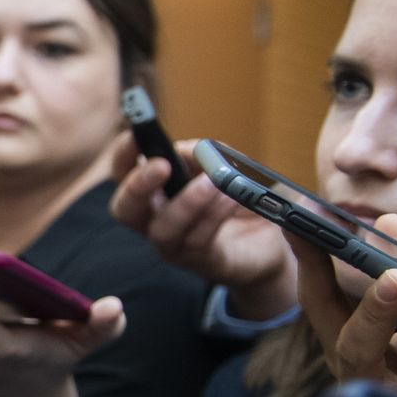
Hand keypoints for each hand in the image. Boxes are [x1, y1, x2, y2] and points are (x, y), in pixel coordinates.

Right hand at [108, 134, 296, 317]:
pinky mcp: (203, 261)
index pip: (123, 174)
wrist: (272, 243)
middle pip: (125, 209)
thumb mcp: (224, 169)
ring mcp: (176, 246)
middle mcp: (155, 222)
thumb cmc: (240, 202)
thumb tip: (191, 150)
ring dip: (188, 201)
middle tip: (161, 166)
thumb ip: (205, 156)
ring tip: (214, 180)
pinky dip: (215, 214)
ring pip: (164, 229)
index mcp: (154, 193)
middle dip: (139, 185)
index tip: (135, 135)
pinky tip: (231, 197)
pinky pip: (200, 239)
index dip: (123, 155)